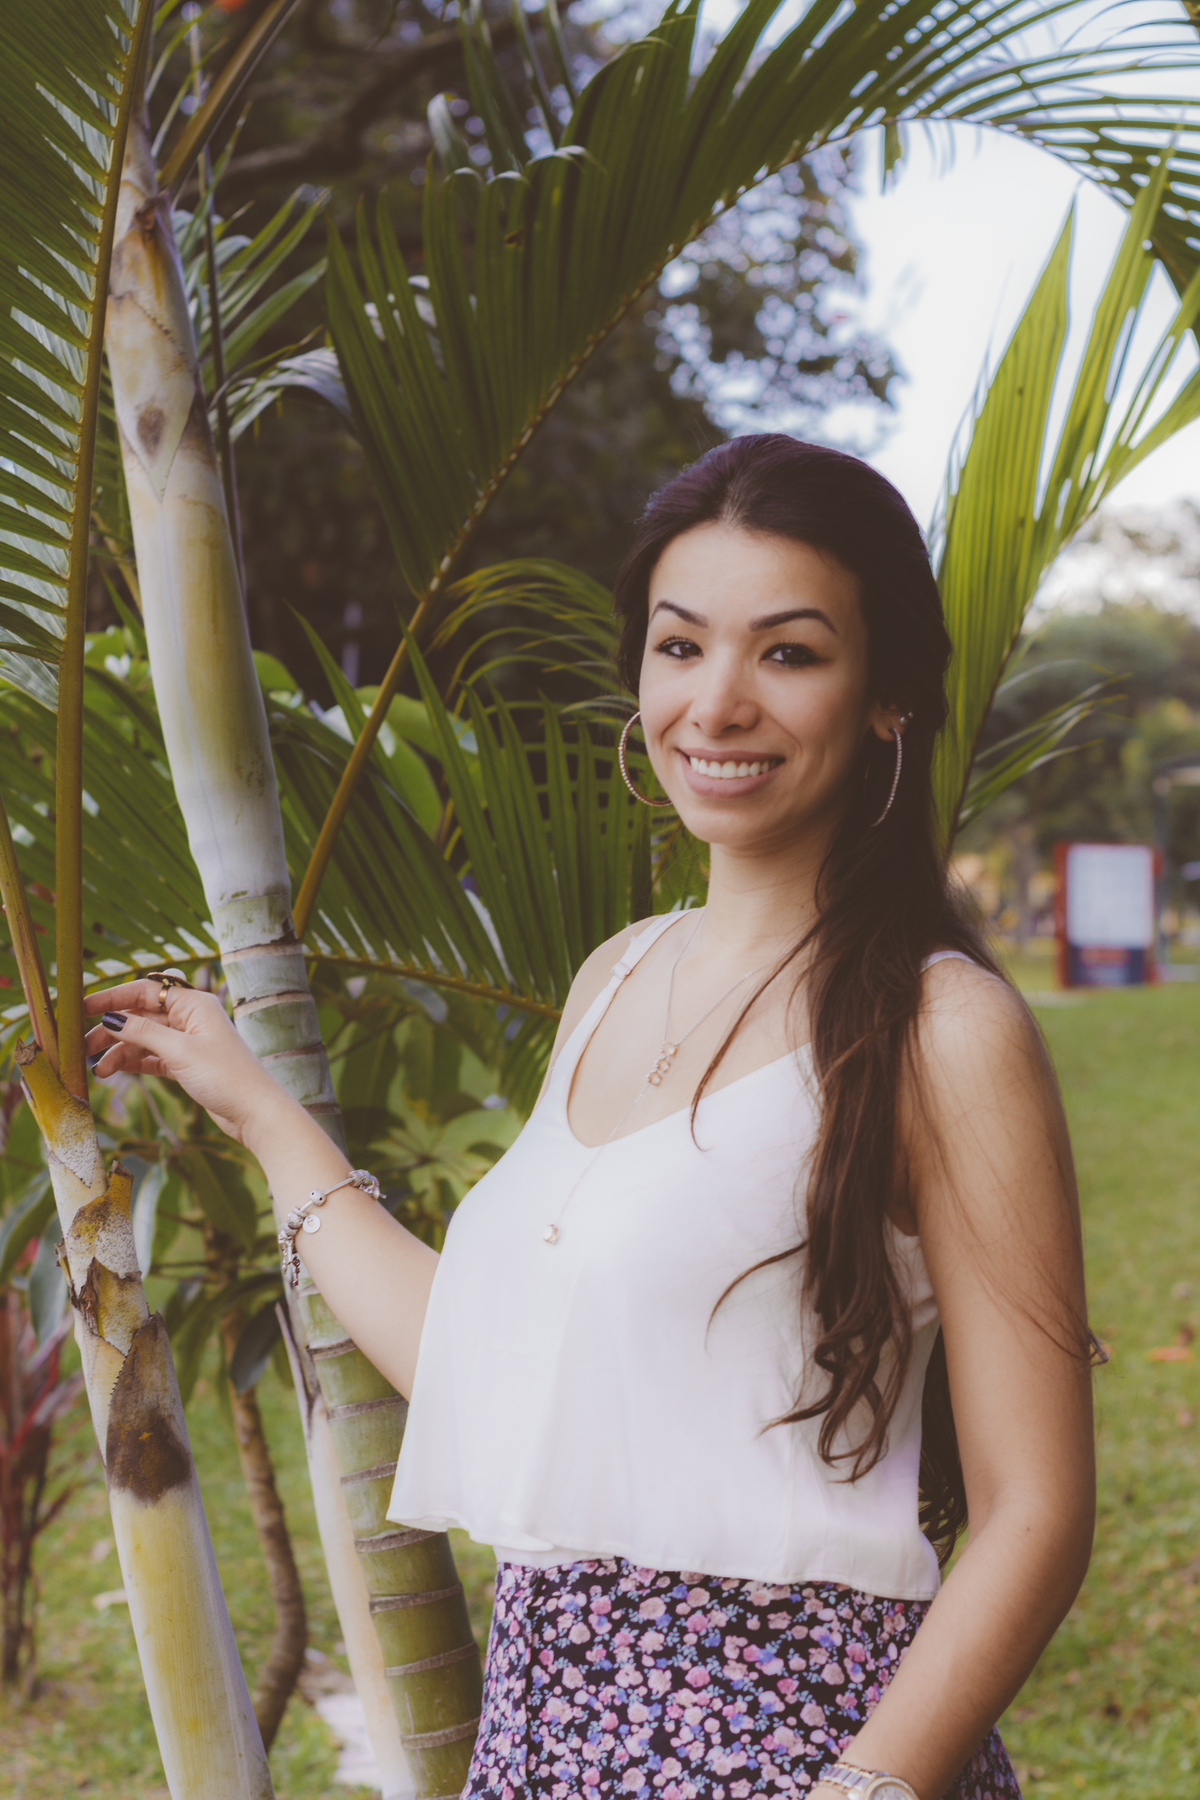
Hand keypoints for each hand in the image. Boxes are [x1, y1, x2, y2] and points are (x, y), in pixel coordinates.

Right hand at [83, 979, 294, 1145]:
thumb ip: (143, 1032)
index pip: (145, 991)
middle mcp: (191, 1018)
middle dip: (111, 1029)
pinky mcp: (187, 1063)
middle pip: (141, 1015)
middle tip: (82, 1046)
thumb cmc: (226, 1076)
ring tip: (98, 1070)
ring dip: (119, 1051)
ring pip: (144, 1038)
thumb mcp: (180, 1051)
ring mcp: (189, 1041)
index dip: (112, 998)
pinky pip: (152, 1057)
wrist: (256, 1112)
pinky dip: (133, 1063)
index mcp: (194, 1003)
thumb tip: (111, 1018)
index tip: (82, 1007)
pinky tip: (113, 1072)